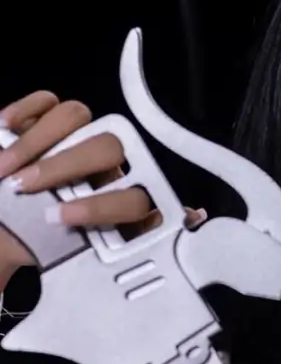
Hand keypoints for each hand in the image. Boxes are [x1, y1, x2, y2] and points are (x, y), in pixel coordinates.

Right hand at [0, 91, 205, 272]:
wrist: (2, 233)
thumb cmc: (35, 244)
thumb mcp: (67, 262)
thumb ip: (108, 260)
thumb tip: (180, 237)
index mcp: (118, 202)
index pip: (133, 194)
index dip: (102, 204)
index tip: (59, 218)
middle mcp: (103, 166)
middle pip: (108, 147)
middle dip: (66, 165)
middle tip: (26, 187)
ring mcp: (75, 138)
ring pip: (77, 116)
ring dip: (38, 141)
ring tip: (5, 171)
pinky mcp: (44, 120)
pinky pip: (47, 101)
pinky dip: (24, 112)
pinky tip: (2, 131)